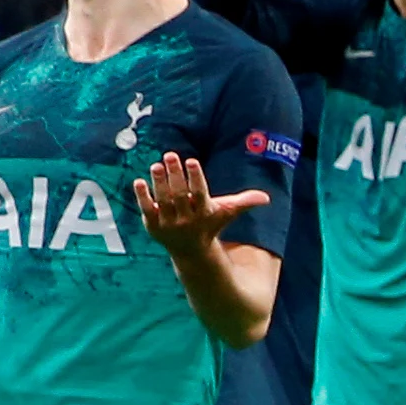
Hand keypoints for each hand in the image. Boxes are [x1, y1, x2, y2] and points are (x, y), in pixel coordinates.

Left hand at [135, 151, 267, 252]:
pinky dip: (142, 196)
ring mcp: (169, 223)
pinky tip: (139, 182)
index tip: (192, 161)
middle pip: (180, 194)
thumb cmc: (210, 224)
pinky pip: (147, 209)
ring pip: (163, 200)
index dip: (196, 177)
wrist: (191, 250)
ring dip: (159, 182)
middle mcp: (186, 219)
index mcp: (204, 212)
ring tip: (156, 165)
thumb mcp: (227, 212)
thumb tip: (267, 198)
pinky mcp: (153, 225)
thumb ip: (245, 202)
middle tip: (171, 154)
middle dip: (175, 174)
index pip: (200, 193)